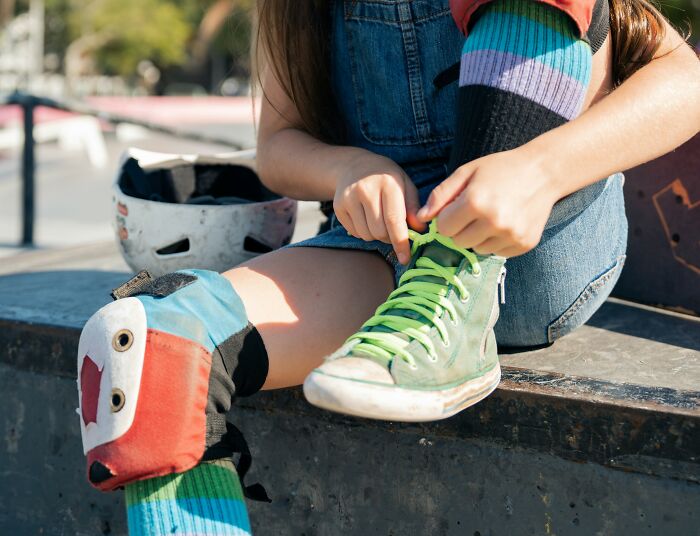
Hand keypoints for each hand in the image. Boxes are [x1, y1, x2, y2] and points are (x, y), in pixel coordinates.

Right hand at [333, 152, 424, 263]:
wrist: (355, 165)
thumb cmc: (387, 179)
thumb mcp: (405, 185)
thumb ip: (413, 207)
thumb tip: (420, 230)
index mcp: (387, 184)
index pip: (394, 220)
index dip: (401, 242)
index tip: (405, 259)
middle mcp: (365, 190)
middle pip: (379, 231)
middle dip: (389, 238)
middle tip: (393, 230)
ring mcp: (349, 198)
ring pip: (366, 235)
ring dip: (376, 235)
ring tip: (379, 221)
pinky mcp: (338, 206)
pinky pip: (355, 232)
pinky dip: (364, 232)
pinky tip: (366, 218)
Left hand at [416, 148, 559, 257]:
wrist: (544, 172)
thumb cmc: (500, 169)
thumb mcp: (467, 172)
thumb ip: (440, 195)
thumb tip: (419, 218)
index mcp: (475, 202)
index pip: (443, 228)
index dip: (447, 217)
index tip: (458, 207)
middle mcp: (494, 222)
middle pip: (458, 242)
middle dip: (461, 228)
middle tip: (475, 211)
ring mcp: (510, 235)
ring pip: (477, 249)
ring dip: (478, 237)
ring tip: (492, 215)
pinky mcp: (523, 244)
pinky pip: (497, 253)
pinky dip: (496, 241)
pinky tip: (506, 222)